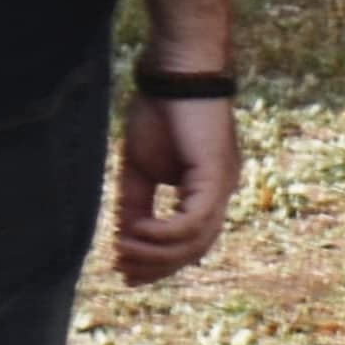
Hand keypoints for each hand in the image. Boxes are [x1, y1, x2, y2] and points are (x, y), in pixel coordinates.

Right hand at [112, 94, 237, 284]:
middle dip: (157, 266)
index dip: (160, 262)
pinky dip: (164, 233)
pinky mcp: (215, 176)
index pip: (191, 242)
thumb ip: (138, 202)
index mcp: (208, 190)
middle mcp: (222, 191)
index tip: (127, 271)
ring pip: (196, 241)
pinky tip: (137, 232)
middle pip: (195, 250)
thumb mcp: (142, 168)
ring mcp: (222, 185)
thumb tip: (126, 236)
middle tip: (123, 269)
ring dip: (156, 254)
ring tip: (122, 252)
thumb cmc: (161, 113)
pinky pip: (193, 221)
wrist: (176, 73)